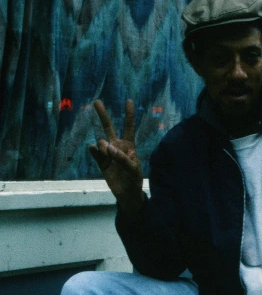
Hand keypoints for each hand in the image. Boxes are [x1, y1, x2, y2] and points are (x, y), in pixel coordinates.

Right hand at [89, 99, 143, 218]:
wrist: (126, 194)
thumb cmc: (134, 179)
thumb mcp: (133, 169)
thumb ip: (122, 158)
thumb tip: (109, 147)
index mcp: (129, 145)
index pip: (129, 127)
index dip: (129, 114)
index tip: (128, 100)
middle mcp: (117, 146)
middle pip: (109, 127)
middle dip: (103, 115)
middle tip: (96, 102)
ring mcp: (108, 153)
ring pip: (101, 142)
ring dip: (104, 148)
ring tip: (109, 156)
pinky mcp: (101, 162)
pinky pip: (95, 153)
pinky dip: (94, 151)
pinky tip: (93, 150)